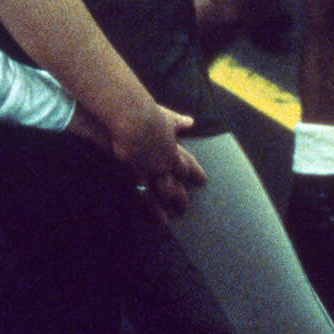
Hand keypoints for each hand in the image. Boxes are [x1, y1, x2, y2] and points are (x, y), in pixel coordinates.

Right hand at [111, 103, 206, 220]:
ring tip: (170, 220)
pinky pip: (147, 197)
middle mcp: (165, 161)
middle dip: (181, 197)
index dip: (194, 173)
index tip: (202, 181)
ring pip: (165, 194)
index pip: (186, 164)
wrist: (131, 116)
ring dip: (169, 207)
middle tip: (184, 209)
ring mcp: (152, 169)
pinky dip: (153, 211)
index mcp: (172, 147)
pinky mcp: (138, 174)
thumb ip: (177, 120)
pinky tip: (159, 221)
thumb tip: (190, 121)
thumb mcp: (165, 115)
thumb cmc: (145, 112)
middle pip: (177, 183)